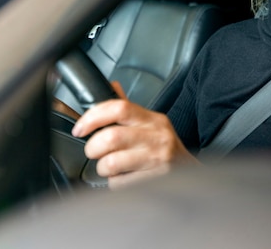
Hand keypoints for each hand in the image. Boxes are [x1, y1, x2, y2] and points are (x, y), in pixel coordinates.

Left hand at [71, 82, 198, 187]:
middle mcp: (157, 136)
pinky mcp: (155, 179)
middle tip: (95, 151)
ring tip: (111, 167)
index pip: (120, 107)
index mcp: (152, 119)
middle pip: (111, 137)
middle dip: (93, 148)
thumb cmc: (164, 147)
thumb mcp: (151, 123)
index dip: (93, 117)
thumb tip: (110, 86)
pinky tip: (124, 178)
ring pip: (112, 163)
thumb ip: (128, 108)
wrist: (189, 170)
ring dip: (103, 168)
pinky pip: (120, 183)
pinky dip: (115, 183)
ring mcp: (157, 158)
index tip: (80, 128)